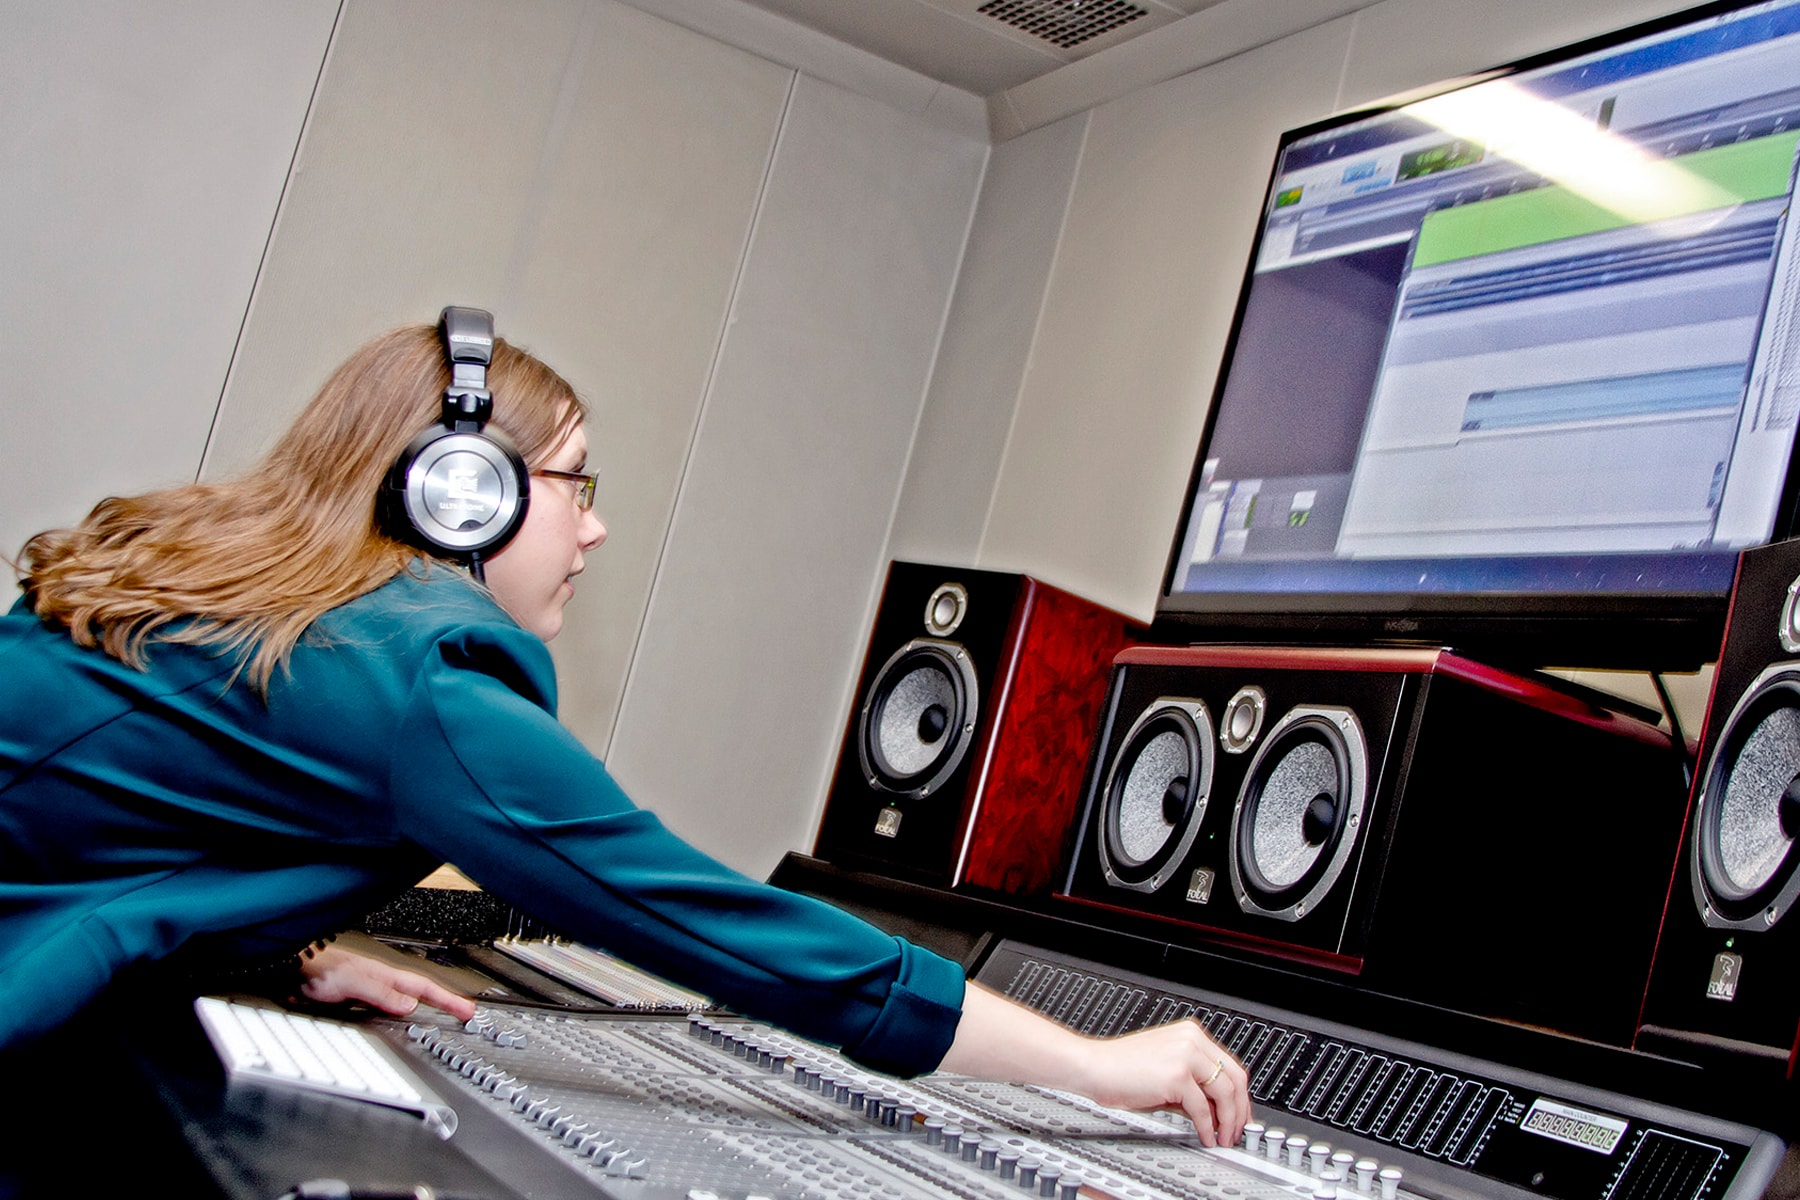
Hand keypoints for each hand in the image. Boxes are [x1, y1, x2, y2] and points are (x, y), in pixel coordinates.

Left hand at [297, 944, 477, 1022]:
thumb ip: (382, 994)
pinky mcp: (359, 1000)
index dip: (447, 999)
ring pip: (406, 1001)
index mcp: (387, 975)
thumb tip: (410, 1006)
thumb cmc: (320, 970)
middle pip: (422, 993)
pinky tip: (403, 1020)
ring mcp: (372, 991)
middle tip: (465, 1012)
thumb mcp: (354, 982)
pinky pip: (389, 1009)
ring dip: (427, 1008)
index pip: (424, 988)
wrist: (293, 970)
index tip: (467, 1009)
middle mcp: (383, 982)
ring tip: (445, 1015)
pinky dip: (404, 1015)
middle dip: (446, 1002)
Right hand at [939, 984, 1250, 1147]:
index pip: (1229, 1065)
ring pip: (1225, 1092)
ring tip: (1224, 1138)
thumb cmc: (1118, 1069)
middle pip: (1235, 1077)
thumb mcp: (1163, 1069)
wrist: (1092, 1067)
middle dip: (1241, 1109)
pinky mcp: (1177, 1074)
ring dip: (1229, 1121)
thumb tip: (1215, 1109)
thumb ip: (1192, 1083)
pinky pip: (1203, 1107)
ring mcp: (1185, 1054)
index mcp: (1190, 1034)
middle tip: (1238, 1131)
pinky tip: (1205, 1136)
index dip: (1240, 1095)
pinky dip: (1208, 1127)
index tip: (1240, 1114)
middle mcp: (1191, 1039)